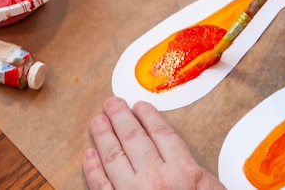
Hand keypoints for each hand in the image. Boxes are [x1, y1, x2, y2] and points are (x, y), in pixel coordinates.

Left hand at [83, 97, 224, 189]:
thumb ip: (195, 174)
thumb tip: (177, 157)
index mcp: (183, 171)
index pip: (161, 133)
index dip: (148, 116)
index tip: (139, 105)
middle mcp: (156, 178)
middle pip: (134, 138)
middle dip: (121, 117)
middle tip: (111, 103)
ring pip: (114, 157)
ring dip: (103, 136)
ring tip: (97, 121)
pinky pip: (100, 187)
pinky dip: (92, 169)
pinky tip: (89, 156)